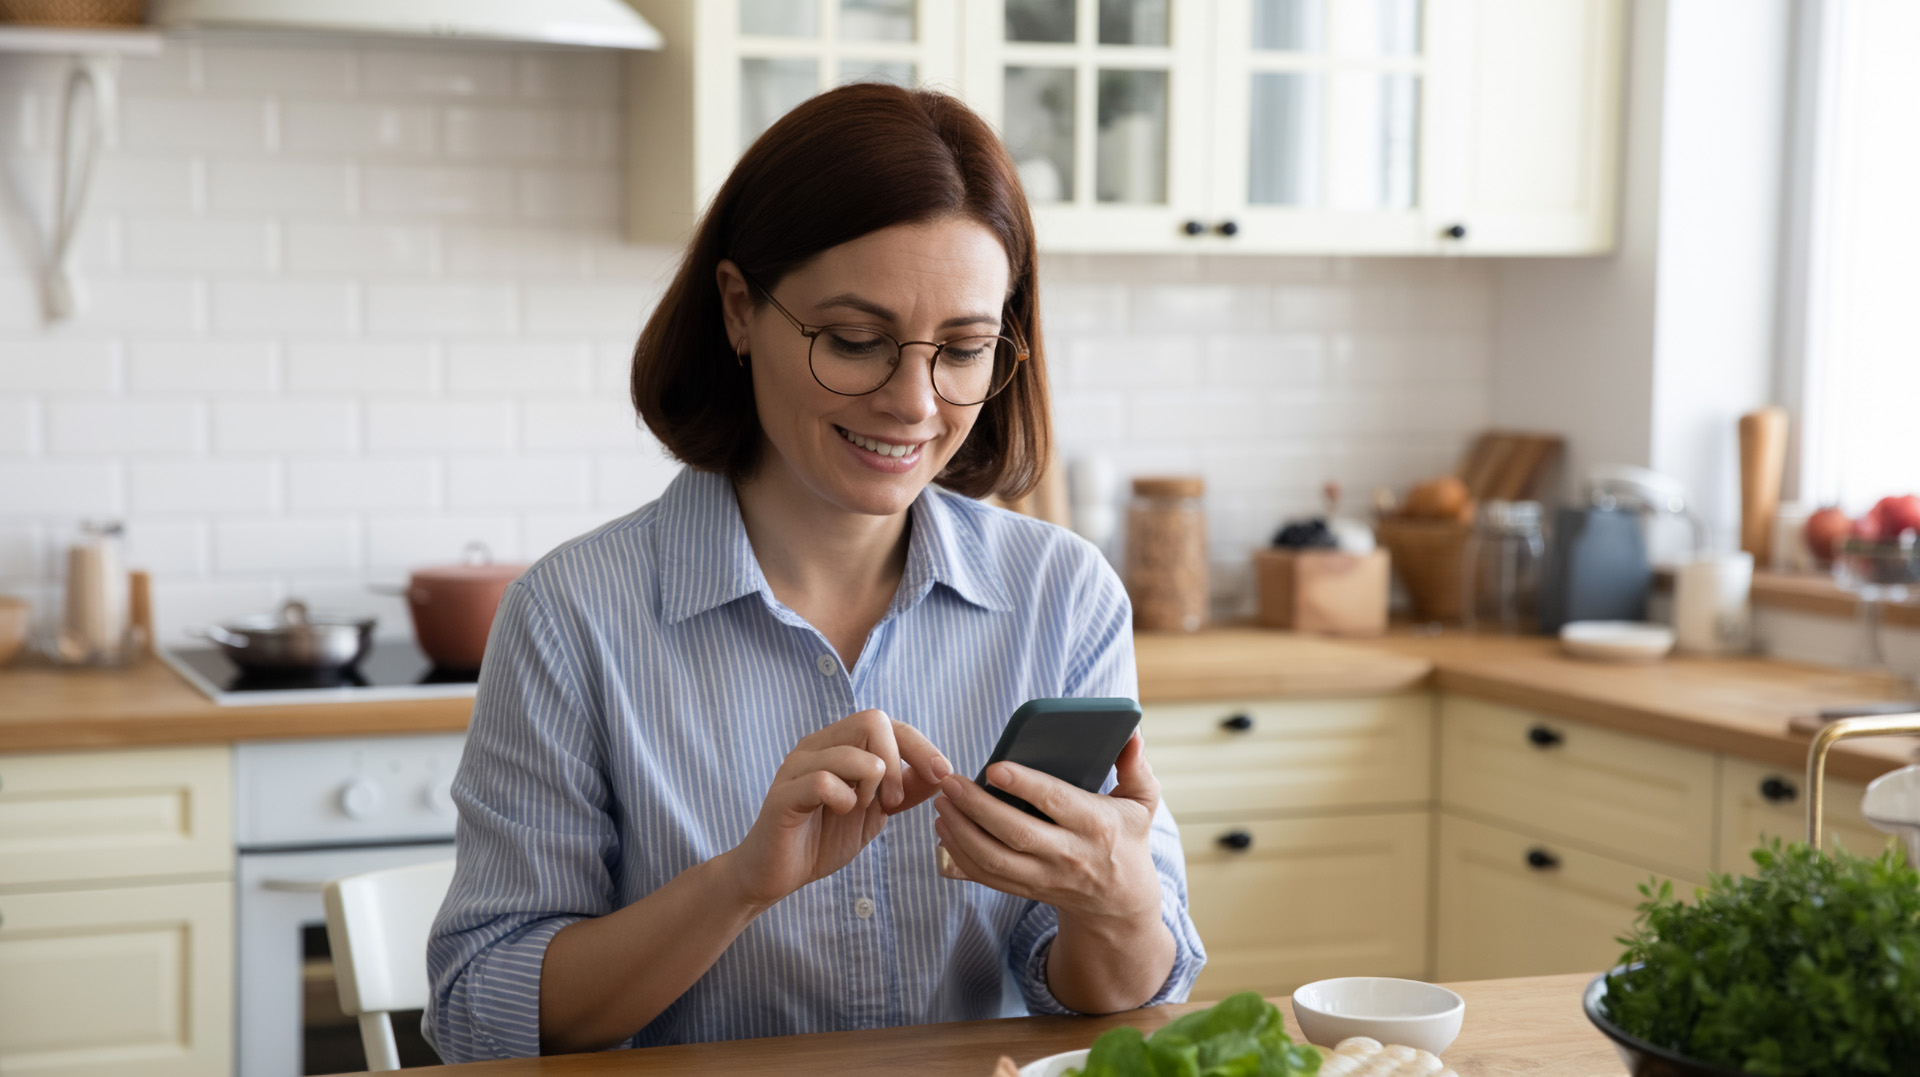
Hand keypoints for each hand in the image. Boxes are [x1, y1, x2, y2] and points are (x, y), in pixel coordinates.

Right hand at [725, 709, 949, 909]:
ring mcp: (797, 766)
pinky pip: (822, 781)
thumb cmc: (822, 838)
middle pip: (872, 721)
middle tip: (894, 802)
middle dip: (898, 762)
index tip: (943, 774)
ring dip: (871, 783)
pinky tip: (842, 812)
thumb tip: (941, 773)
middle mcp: (817, 746)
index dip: (921, 746)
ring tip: (863, 809)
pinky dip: (844, 798)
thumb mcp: (875, 813)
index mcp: (838, 744)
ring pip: (849, 750)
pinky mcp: (783, 794)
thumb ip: (904, 790)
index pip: (887, 723)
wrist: (775, 873)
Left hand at [931, 732, 1162, 929]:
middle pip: (1015, 832)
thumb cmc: (1127, 838)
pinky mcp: (1027, 891)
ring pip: (994, 858)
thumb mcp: (1142, 802)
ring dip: (961, 831)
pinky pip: (986, 877)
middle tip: (949, 782)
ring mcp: (1045, 877)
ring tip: (941, 802)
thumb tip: (1131, 732)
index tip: (994, 767)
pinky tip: (945, 829)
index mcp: (1096, 825)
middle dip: (977, 806)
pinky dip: (960, 855)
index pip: (1056, 802)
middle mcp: (1069, 854)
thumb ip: (1135, 766)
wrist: (1120, 902)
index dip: (1024, 784)